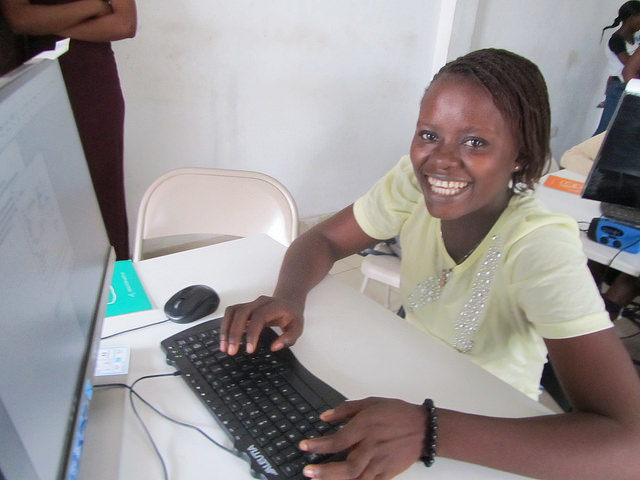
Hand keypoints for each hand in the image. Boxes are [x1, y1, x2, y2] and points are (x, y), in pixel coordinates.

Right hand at [219, 295, 303, 354]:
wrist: (288, 302)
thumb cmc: (291, 316)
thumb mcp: (298, 328)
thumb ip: (289, 338)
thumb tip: (274, 347)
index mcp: (274, 306)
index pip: (259, 317)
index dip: (252, 333)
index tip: (249, 350)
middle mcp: (260, 302)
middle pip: (242, 313)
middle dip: (234, 333)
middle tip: (231, 351)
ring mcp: (251, 303)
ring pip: (233, 312)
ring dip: (226, 329)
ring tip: (224, 347)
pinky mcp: (244, 307)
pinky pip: (231, 313)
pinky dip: (225, 325)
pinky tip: (224, 339)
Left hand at [299, 397, 425, 479]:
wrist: (423, 428)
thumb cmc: (397, 413)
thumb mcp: (370, 402)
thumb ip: (346, 409)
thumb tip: (324, 417)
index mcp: (366, 427)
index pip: (337, 440)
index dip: (318, 445)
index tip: (304, 446)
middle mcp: (372, 447)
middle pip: (346, 466)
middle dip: (324, 471)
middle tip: (307, 471)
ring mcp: (380, 462)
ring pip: (356, 479)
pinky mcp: (388, 473)